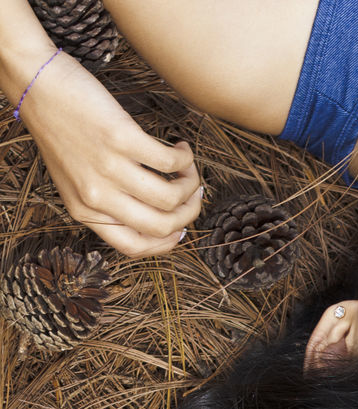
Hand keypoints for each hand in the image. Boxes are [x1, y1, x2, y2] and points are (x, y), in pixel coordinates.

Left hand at [19, 50, 202, 256]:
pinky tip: (180, 147)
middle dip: (188, 214)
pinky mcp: (120, 138)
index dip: (166, 243)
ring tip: (188, 168)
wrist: (38, 87)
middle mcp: (96, 197)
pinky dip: (184, 156)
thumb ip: (103, 203)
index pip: (135, 247)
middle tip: (194, 194)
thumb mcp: (73, 181)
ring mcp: (108, 168)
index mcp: (85, 213)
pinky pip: (168, 160)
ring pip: (170, 197)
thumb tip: (151, 216)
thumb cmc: (59, 130)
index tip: (180, 229)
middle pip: (161, 225)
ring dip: (191, 184)